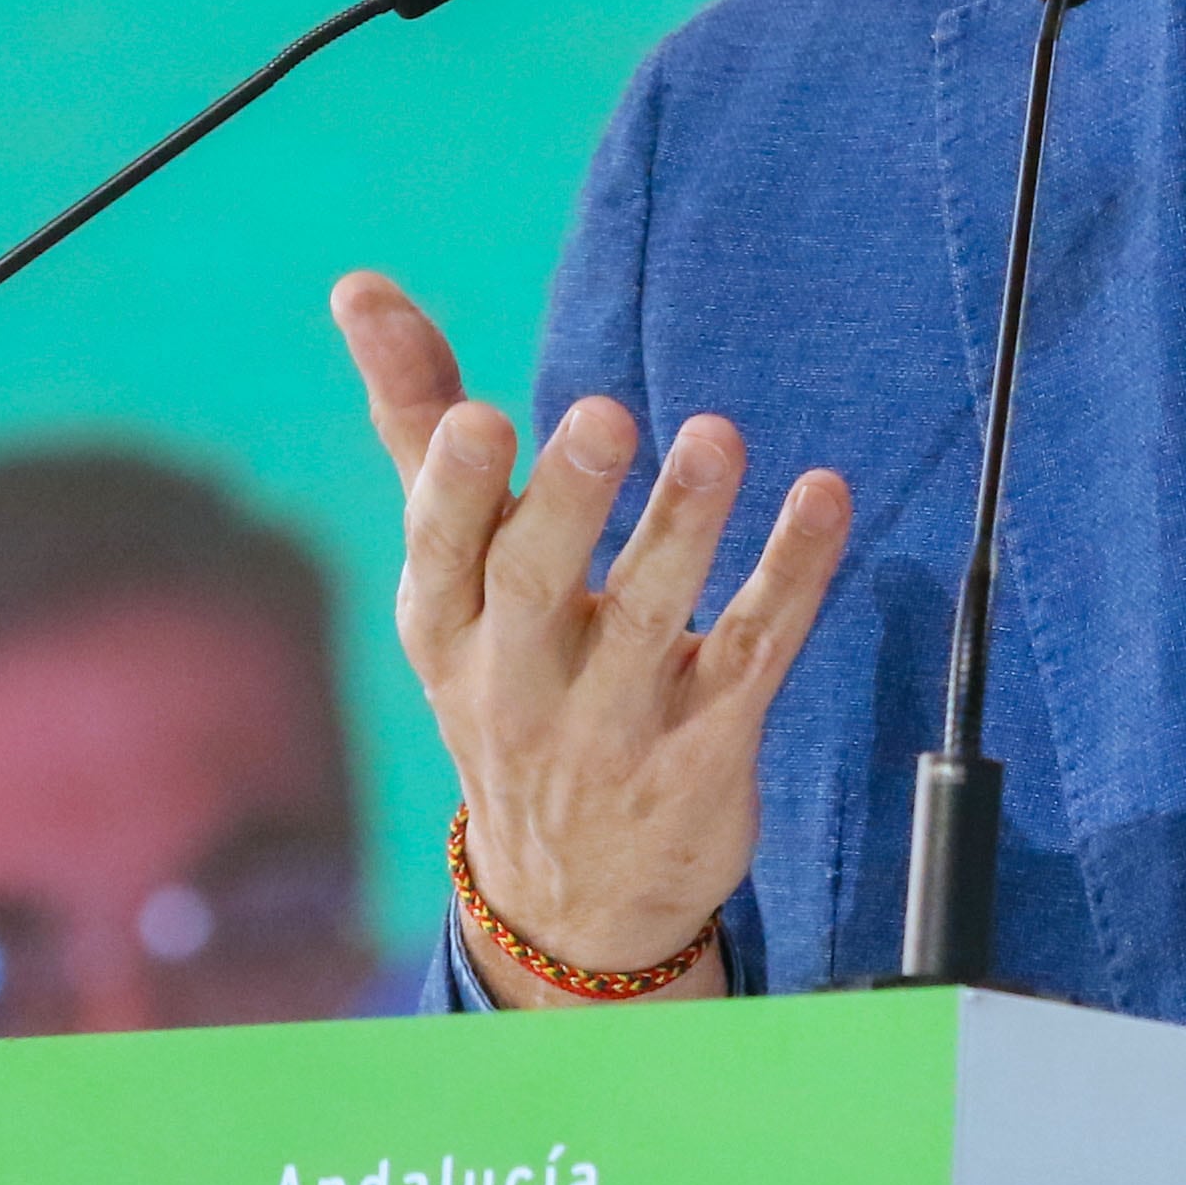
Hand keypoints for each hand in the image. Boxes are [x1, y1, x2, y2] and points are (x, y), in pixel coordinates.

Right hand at [332, 272, 850, 1006]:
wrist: (572, 897)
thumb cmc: (508, 680)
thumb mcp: (450, 576)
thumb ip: (419, 424)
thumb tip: (362, 287)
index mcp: (444, 630)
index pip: (438, 556)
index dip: (453, 492)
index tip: (478, 417)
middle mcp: (518, 683)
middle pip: (535, 588)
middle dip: (566, 502)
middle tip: (605, 415)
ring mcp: (614, 726)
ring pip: (654, 620)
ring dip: (686, 524)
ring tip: (717, 438)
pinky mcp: (706, 752)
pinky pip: (754, 654)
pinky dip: (793, 575)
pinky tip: (824, 497)